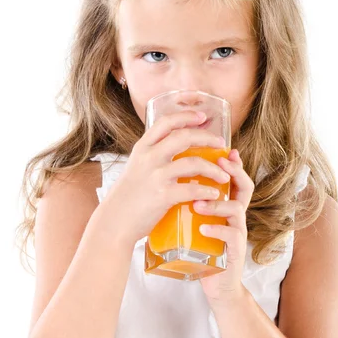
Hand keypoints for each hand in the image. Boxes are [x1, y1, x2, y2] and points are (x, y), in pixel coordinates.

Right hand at [96, 110, 229, 247]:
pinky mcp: (162, 196)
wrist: (114, 222)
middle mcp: (148, 158)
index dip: (186, 116)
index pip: (166, 122)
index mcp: (142, 148)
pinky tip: (214, 193)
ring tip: (224, 175)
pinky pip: (191, 190)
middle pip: (183, 137)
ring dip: (213, 168)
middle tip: (220, 143)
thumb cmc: (128, 197)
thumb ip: (152, 157)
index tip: (202, 116)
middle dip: (206, 137)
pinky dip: (206, 191)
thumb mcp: (136, 168)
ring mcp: (155, 177)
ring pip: (193, 163)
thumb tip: (174, 148)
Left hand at [194, 149, 254, 304]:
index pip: (234, 177)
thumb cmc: (202, 248)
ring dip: (217, 203)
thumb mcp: (196, 220)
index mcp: (227, 205)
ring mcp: (237, 232)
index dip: (231, 162)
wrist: (214, 281)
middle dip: (233, 172)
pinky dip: (216, 229)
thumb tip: (166, 179)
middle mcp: (236, 215)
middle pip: (244, 186)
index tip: (223, 148)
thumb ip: (190, 201)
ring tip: (198, 203)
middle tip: (218, 164)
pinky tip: (202, 228)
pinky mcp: (234, 250)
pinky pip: (231, 235)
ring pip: (236, 209)